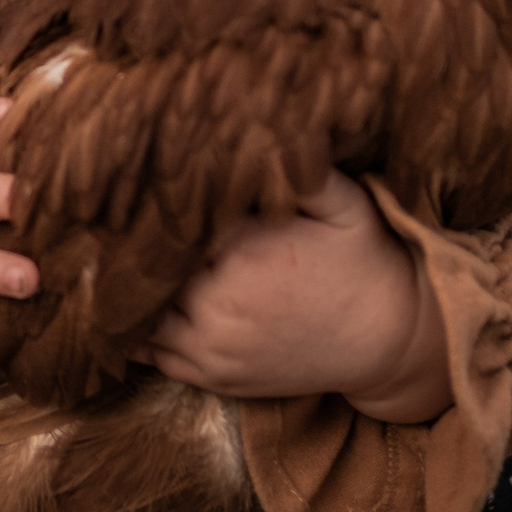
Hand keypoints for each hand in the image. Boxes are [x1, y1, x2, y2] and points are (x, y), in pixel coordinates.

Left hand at [139, 170, 451, 423]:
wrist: (389, 340)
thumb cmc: (365, 260)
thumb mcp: (346, 204)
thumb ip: (302, 169)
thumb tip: (265, 133)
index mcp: (245, 257)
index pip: (170, 224)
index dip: (156, 204)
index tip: (146, 184)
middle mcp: (221, 308)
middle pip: (147, 269)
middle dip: (138, 244)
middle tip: (122, 217)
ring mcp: (215, 350)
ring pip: (141, 313)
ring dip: (133, 288)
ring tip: (125, 258)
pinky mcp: (216, 379)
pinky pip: (153, 355)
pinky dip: (138, 328)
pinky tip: (136, 301)